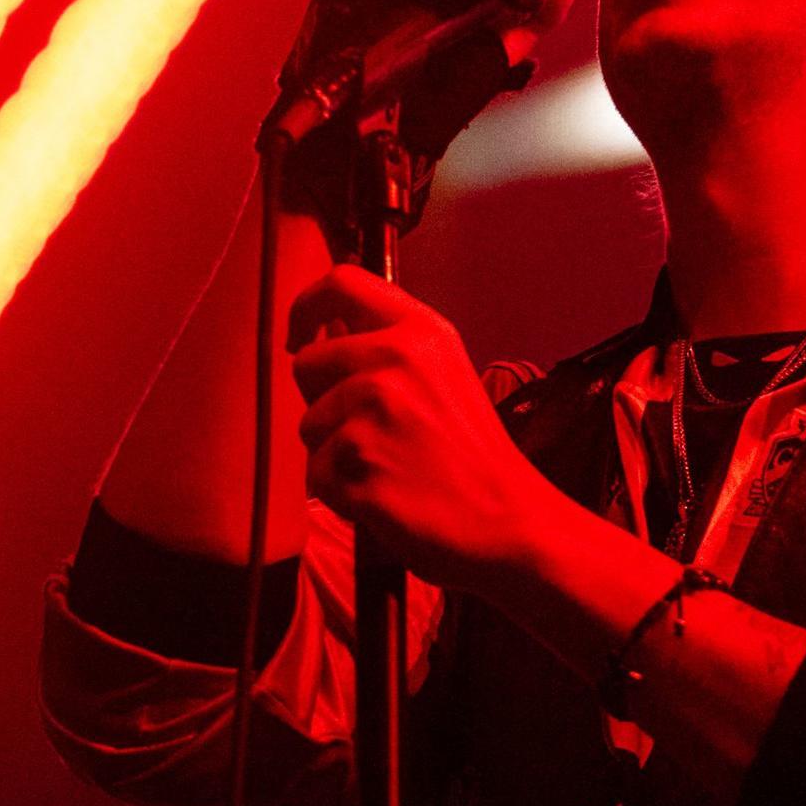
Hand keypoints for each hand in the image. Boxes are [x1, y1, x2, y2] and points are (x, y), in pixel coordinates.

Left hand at [288, 265, 565, 594]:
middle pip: (307, 363)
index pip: (341, 284)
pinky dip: (340, 493)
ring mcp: (374, 414)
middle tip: (368, 431)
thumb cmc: (472, 457)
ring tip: (389, 466)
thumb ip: (390, 348)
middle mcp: (394, 362)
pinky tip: (385, 495)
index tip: (301, 336)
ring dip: (334, 453)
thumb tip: (323, 333)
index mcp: (421, 332)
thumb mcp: (444, 374)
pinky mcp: (358, 465)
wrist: (505, 522)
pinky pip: (316, 475)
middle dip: (321, 400)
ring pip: (308, 426)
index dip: (307, 306)